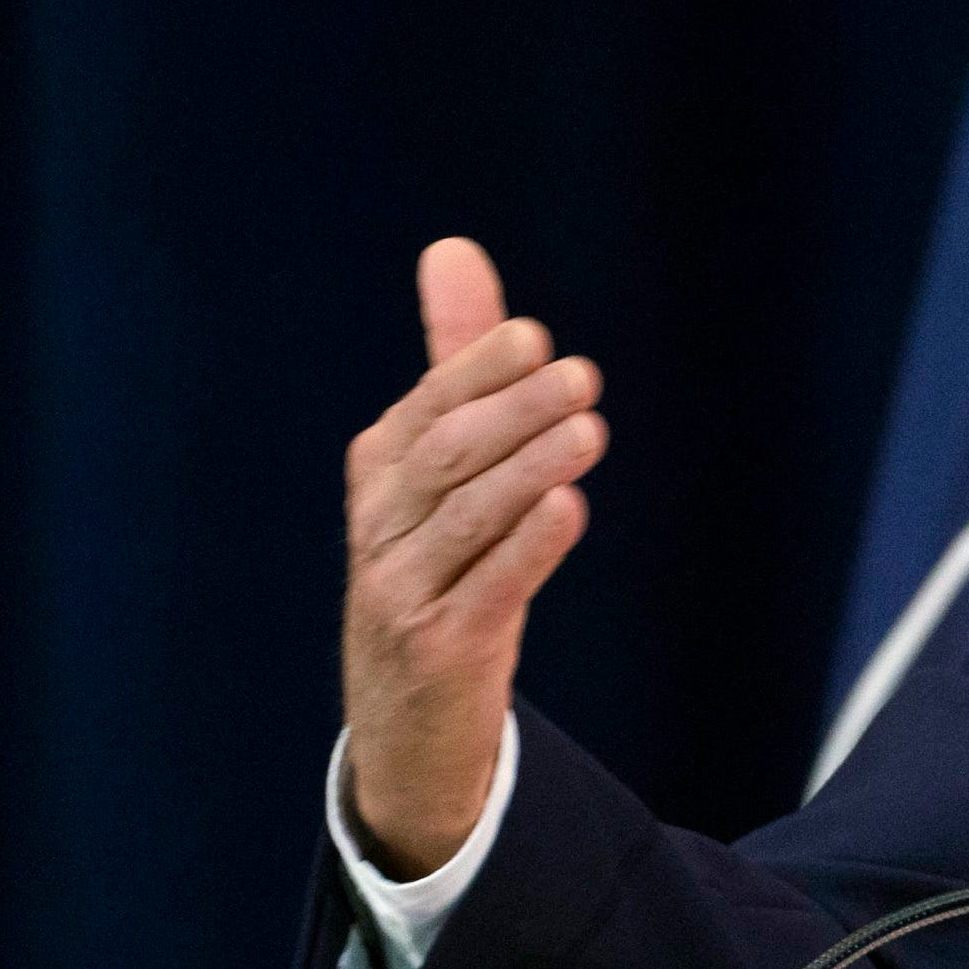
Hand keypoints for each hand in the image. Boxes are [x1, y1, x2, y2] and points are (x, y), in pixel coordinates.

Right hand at [340, 239, 605, 877]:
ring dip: (530, 470)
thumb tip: (454, 248)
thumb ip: (454, 363)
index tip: (534, 339)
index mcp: (380, 473)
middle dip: (511, 413)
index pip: (425, 410)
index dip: (475, 373)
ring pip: (465, 520)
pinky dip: (526, 547)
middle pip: (444, 457)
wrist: (408, 720)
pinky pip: (486, 590)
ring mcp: (403, 591)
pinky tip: (568, 510)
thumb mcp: (441, 469)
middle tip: (581, 378)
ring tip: (588, 432)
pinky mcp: (440, 649)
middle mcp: (381, 527)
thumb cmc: (438, 569)